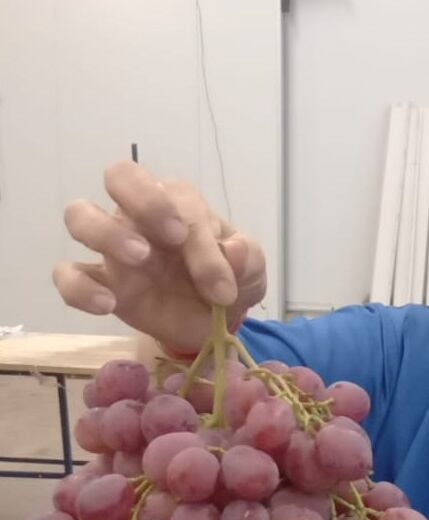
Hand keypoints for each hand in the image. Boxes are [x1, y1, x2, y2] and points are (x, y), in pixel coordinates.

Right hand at [53, 161, 266, 354]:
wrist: (213, 323)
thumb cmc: (227, 283)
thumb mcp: (250, 274)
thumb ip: (248, 260)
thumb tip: (235, 250)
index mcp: (179, 204)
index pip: (178, 200)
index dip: (201, 239)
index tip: (221, 286)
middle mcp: (140, 216)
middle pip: (120, 176)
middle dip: (144, 199)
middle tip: (173, 238)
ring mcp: (113, 248)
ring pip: (80, 215)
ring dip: (106, 232)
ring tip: (140, 260)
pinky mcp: (100, 282)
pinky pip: (67, 274)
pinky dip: (79, 287)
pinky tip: (107, 305)